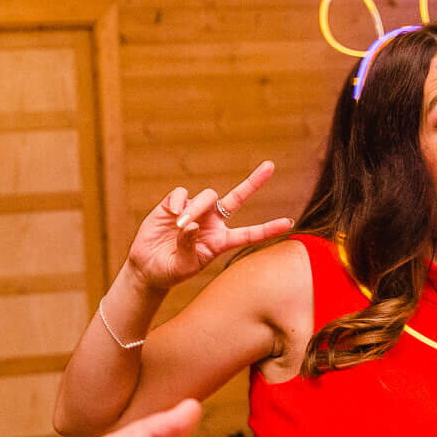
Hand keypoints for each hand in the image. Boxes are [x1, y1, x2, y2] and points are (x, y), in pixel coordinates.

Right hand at [125, 161, 291, 292]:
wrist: (147, 266)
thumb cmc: (170, 271)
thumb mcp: (183, 266)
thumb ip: (189, 247)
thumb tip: (191, 223)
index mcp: (221, 241)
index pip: (249, 234)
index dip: (268, 229)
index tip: (289, 223)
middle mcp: (212, 222)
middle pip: (237, 198)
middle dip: (254, 182)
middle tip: (270, 165)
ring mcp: (195, 210)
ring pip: (207, 196)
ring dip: (196, 209)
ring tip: (179, 227)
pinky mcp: (174, 204)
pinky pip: (182, 193)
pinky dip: (179, 202)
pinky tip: (172, 214)